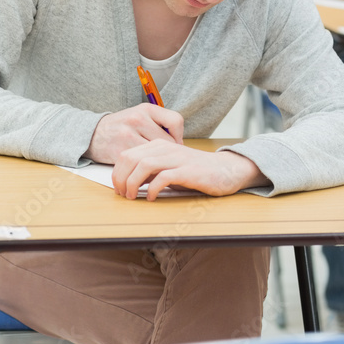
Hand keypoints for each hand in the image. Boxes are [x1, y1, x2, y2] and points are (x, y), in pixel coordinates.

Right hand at [84, 103, 183, 164]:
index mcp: (146, 109)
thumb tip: (180, 143)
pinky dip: (146, 171)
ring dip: (159, 164)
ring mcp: (128, 134)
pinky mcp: (121, 151)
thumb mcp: (139, 116)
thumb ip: (158, 124)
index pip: (176, 121)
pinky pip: (142, 164)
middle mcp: (138, 118)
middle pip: (168, 141)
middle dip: (169, 153)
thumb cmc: (121, 127)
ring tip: (157, 167)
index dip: (179, 136)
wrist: (93, 134)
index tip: (174, 144)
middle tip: (166, 160)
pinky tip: (144, 171)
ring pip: (156, 154)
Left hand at [112, 141, 265, 200]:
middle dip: (121, 178)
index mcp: (158, 145)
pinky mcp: (188, 170)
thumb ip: (150, 172)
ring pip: (144, 165)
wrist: (226, 169)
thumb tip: (128, 183)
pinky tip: (152, 198)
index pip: (127, 154)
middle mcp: (165, 148)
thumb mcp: (168, 168)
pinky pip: (164, 177)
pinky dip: (153, 189)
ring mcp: (177, 158)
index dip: (117, 173)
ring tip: (133, 197)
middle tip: (122, 195)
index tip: (118, 188)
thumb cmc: (195, 172)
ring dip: (133, 183)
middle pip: (131, 159)